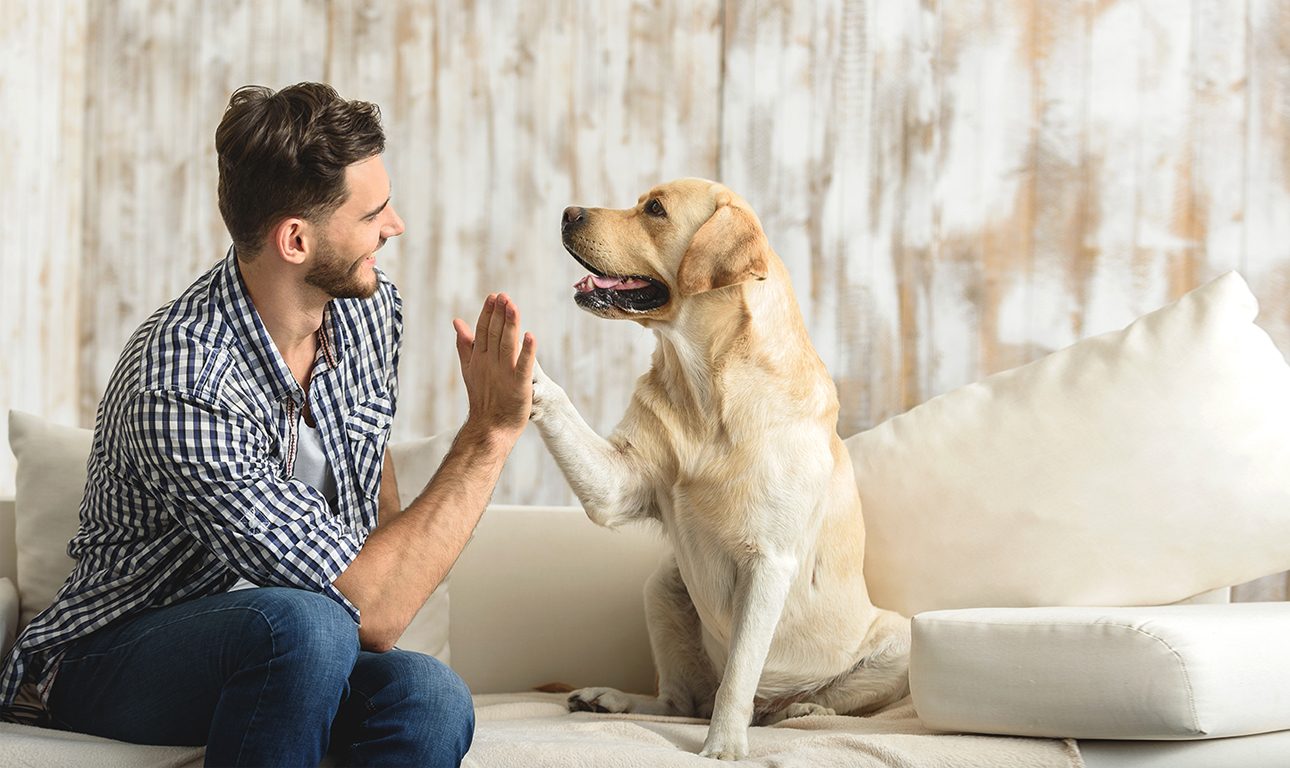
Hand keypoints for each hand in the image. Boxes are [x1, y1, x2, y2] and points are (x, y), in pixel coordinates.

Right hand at [453, 294, 535, 444]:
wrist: (490, 428)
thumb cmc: (484, 399)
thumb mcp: (470, 369)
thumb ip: (465, 345)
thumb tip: (457, 321)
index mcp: (480, 358)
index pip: (483, 331)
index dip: (488, 313)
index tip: (494, 297)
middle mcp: (491, 363)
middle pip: (494, 334)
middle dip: (499, 314)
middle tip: (504, 296)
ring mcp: (504, 374)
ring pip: (507, 345)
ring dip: (510, 325)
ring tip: (513, 307)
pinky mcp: (519, 385)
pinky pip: (523, 366)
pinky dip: (526, 351)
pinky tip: (530, 336)